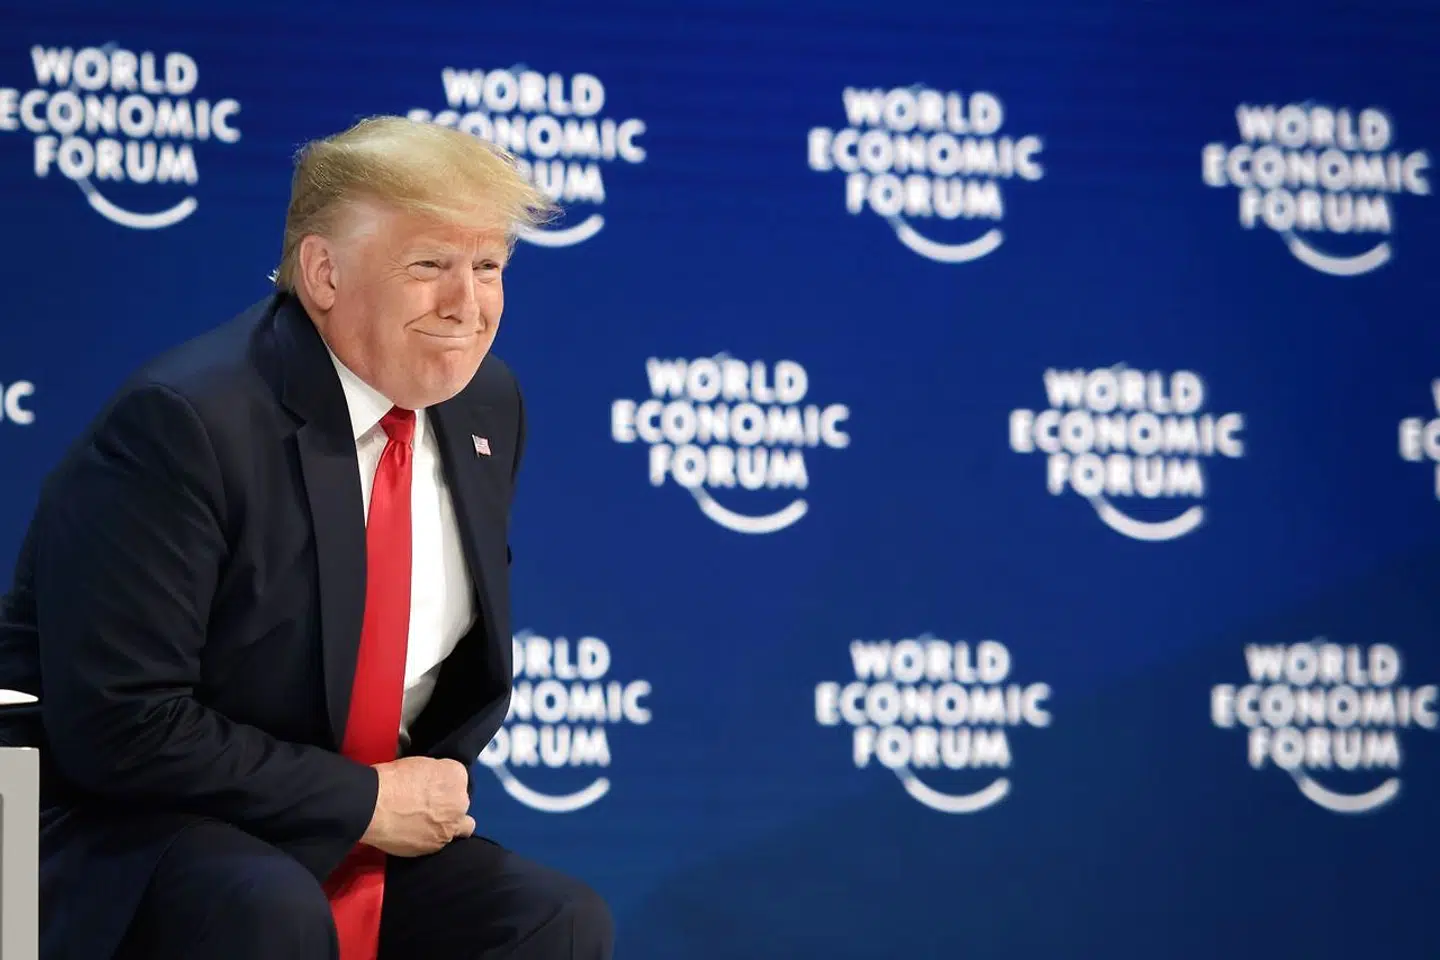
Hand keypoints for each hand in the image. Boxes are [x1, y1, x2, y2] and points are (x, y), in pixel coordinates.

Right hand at [360, 757, 474, 856]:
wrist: (373, 807)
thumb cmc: (391, 780)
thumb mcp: (419, 763)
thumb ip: (436, 774)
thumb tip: (434, 783)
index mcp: (456, 774)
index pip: (458, 777)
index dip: (444, 783)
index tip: (432, 787)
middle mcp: (460, 801)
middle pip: (461, 802)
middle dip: (449, 804)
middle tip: (428, 805)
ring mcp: (451, 826)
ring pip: (462, 826)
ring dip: (449, 824)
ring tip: (430, 824)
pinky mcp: (437, 846)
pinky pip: (442, 843)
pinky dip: (433, 839)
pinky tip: (418, 835)